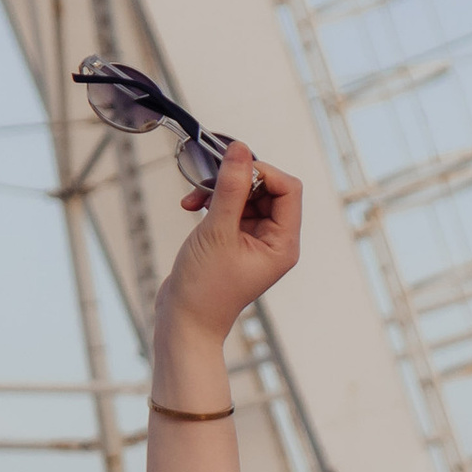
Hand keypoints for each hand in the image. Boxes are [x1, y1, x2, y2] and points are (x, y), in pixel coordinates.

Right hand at [155, 139, 301, 358]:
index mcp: (283, 244)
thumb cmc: (204, 289)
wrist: (183, 322)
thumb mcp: (218, 231)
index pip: (288, 189)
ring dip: (219, 190)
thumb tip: (241, 149)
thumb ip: (231, 188)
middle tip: (208, 185)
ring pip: (245, 195)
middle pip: (267, 188)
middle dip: (236, 181)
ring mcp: (254, 241)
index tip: (233, 170)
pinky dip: (212, 202)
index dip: (263, 172)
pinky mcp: (234, 240)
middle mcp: (274, 241)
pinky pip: (230, 207)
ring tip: (194, 199)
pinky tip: (191, 207)